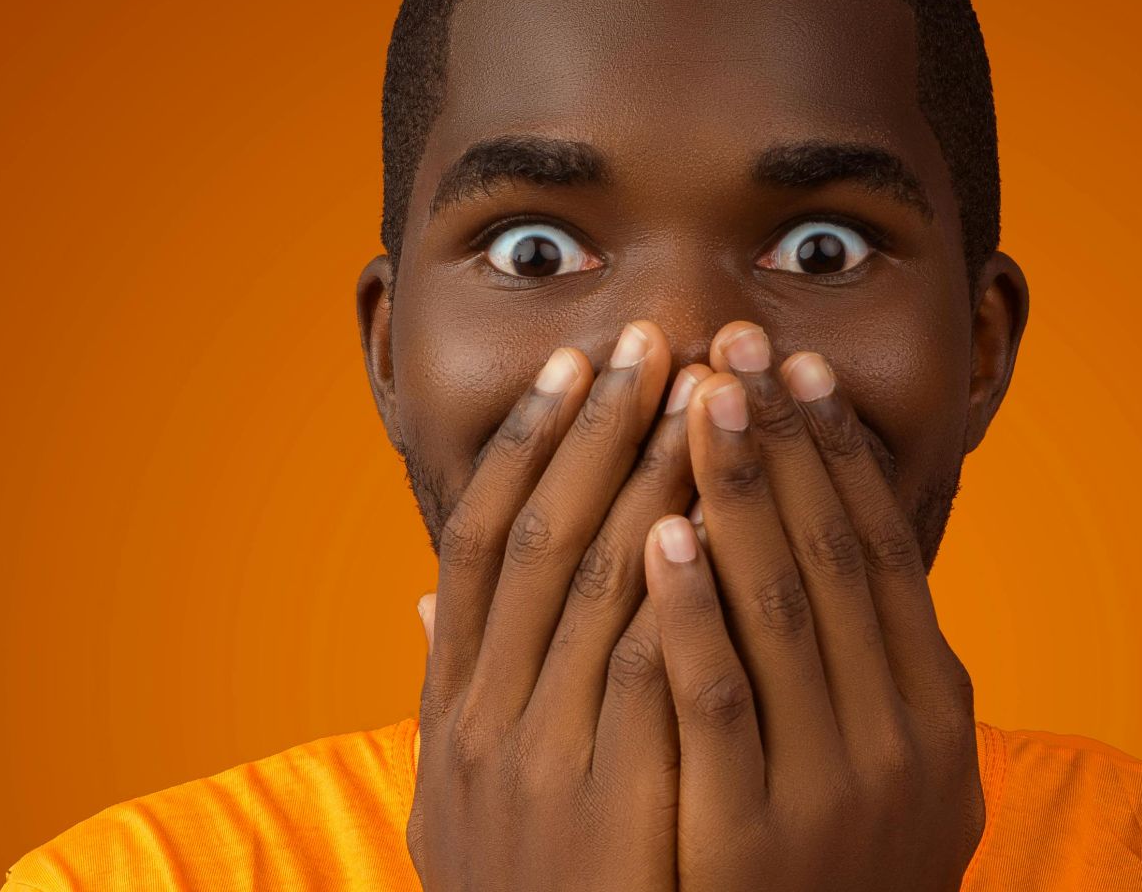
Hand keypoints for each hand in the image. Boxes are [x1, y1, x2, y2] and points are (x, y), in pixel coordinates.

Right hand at [408, 319, 710, 890]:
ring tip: (704, 393)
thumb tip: (422, 603)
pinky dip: (682, 582)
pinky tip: (719, 514)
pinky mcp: (609, 803)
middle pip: (544, 536)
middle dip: (603, 430)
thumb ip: (450, 695)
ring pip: (600, 580)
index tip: (577, 367)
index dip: (528, 445)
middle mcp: (485, 719)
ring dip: (655, 475)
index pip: (482, 542)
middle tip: (654, 338)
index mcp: (455, 707)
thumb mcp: (458, 800)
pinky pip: (651, 666)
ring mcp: (542, 760)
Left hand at [642, 322, 984, 890]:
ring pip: (782, 610)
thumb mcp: (894, 776)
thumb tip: (862, 569)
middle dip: (783, 443)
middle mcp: (900, 738)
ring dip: (741, 494)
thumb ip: (877, 672)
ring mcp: (834, 787)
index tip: (794, 371)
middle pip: (834, 557)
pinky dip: (691, 611)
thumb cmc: (840, 874)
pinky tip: (660, 534)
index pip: (879, 551)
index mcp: (933, 709)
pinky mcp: (756, 836)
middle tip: (737, 344)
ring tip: (698, 401)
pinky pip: (718, 701)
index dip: (837, 457)